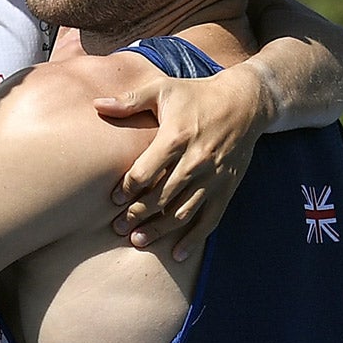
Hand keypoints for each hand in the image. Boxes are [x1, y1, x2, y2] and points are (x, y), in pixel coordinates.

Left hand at [93, 64, 272, 260]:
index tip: (112, 199)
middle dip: (137, 215)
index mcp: (177, 137)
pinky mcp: (227, 188)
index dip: (127, 188)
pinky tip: (176, 254)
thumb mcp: (163, 89)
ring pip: (183, 212)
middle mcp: (196, 161)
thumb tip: (97, 105)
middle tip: (117, 228)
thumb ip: (130, 100)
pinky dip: (194, 239)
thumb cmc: (197, 95)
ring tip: (137, 241)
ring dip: (160, 230)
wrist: (246, 103)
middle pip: (162, 196)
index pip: (146, 171)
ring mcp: (213, 177)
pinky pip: (210, 219)